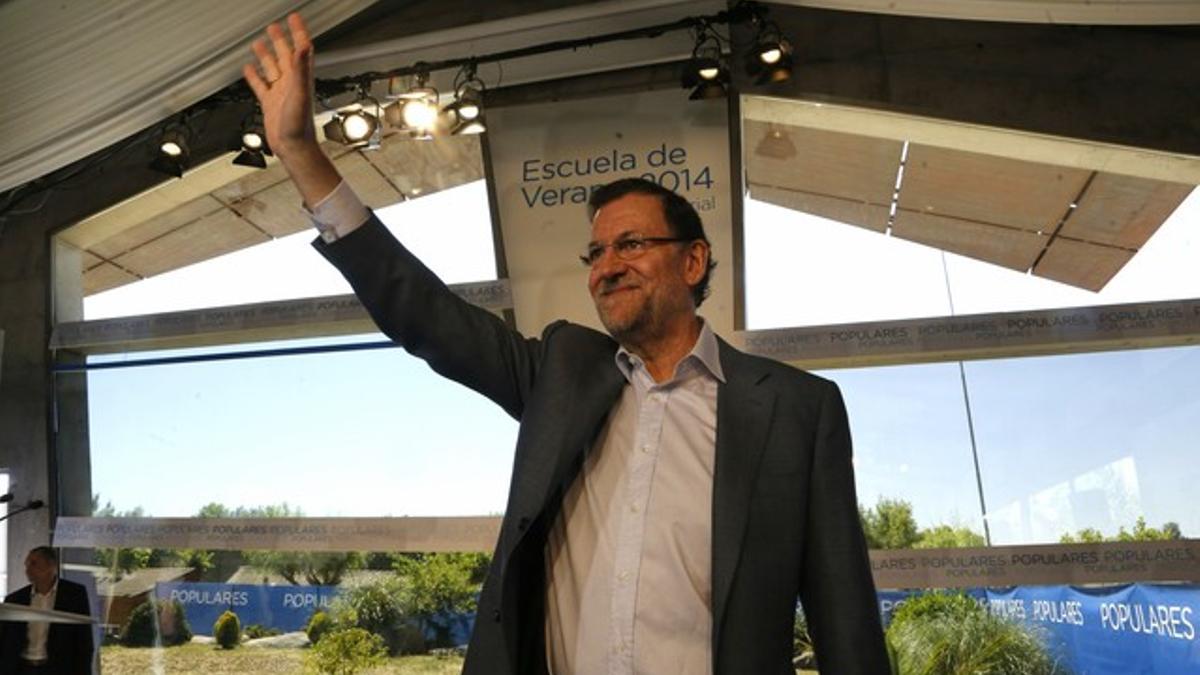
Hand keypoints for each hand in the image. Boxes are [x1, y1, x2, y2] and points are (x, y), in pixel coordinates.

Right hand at [243, 13, 316, 157]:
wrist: (293, 148)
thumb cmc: (300, 126)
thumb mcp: (300, 94)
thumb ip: (301, 69)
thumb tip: (303, 47)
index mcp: (300, 79)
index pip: (301, 49)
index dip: (298, 32)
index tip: (294, 17)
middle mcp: (291, 84)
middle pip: (284, 55)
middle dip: (280, 39)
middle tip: (274, 25)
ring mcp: (280, 93)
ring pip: (271, 68)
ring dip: (265, 55)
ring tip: (259, 42)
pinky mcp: (269, 104)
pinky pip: (260, 86)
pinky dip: (253, 76)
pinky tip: (248, 69)